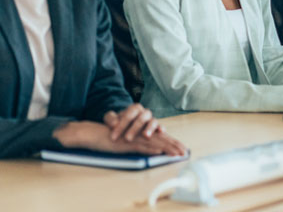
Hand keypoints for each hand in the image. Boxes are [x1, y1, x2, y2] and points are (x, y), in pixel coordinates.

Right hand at [53, 121, 186, 155]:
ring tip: (177, 154)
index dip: (172, 142)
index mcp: (141, 131)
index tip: (182, 149)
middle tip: (185, 152)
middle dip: (174, 145)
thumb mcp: (128, 141)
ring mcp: (134, 137)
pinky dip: (151, 149)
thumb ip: (140, 144)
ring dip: (167, 148)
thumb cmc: (111, 138)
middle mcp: (140, 132)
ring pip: (154, 141)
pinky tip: (159, 152)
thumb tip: (155, 151)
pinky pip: (141, 146)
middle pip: (161, 138)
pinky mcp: (127, 142)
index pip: (160, 136)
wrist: (94, 133)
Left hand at [104, 103, 157, 141]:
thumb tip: (114, 124)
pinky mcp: (157, 127)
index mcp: (134, 109)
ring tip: (146, 136)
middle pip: (142, 117)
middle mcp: (144, 113)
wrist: (127, 125)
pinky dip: (161, 128)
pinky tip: (160, 132)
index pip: (129, 114)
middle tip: (127, 139)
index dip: (122, 125)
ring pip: (153, 121)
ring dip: (150, 128)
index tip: (113, 137)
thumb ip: (110, 119)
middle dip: (135, 128)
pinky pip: (160, 126)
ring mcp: (151, 120)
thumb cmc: (118, 123)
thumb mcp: (111, 119)